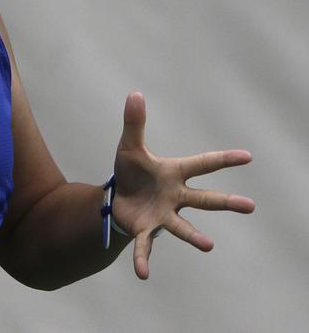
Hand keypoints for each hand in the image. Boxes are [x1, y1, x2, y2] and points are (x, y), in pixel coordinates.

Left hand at [112, 91, 254, 279]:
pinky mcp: (146, 230)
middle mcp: (175, 197)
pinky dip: (143, 260)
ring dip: (194, 236)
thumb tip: (135, 93)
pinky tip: (143, 275)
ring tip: (208, 246)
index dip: (223, 159)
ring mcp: (163, 216)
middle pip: (204, 200)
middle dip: (225, 202)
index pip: (203, 164)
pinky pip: (145, 246)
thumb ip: (134, 123)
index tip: (247, 156)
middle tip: (250, 206)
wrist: (118, 198)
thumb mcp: (129, 147)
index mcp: (174, 174)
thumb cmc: (131, 172)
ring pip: (182, 227)